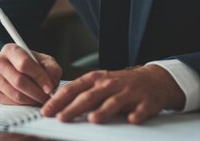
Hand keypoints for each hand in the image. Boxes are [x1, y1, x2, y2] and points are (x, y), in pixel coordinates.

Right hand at [0, 43, 61, 105]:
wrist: (13, 68)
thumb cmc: (31, 63)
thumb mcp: (44, 60)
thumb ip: (51, 69)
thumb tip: (50, 84)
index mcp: (11, 50)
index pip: (24, 64)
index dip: (39, 77)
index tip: (49, 87)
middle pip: (19, 81)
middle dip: (37, 92)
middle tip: (47, 97)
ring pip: (16, 94)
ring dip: (32, 100)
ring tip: (41, 99)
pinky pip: (13, 103)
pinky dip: (26, 104)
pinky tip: (32, 100)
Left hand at [41, 65, 184, 123]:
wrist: (153, 79)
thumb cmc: (121, 84)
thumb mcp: (99, 83)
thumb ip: (82, 93)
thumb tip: (58, 106)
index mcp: (95, 79)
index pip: (72, 89)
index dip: (58, 100)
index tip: (46, 111)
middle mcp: (110, 84)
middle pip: (89, 96)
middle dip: (74, 108)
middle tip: (61, 118)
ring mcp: (128, 92)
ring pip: (113, 102)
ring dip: (103, 111)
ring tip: (93, 119)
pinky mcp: (146, 101)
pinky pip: (141, 109)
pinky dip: (136, 114)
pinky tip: (131, 120)